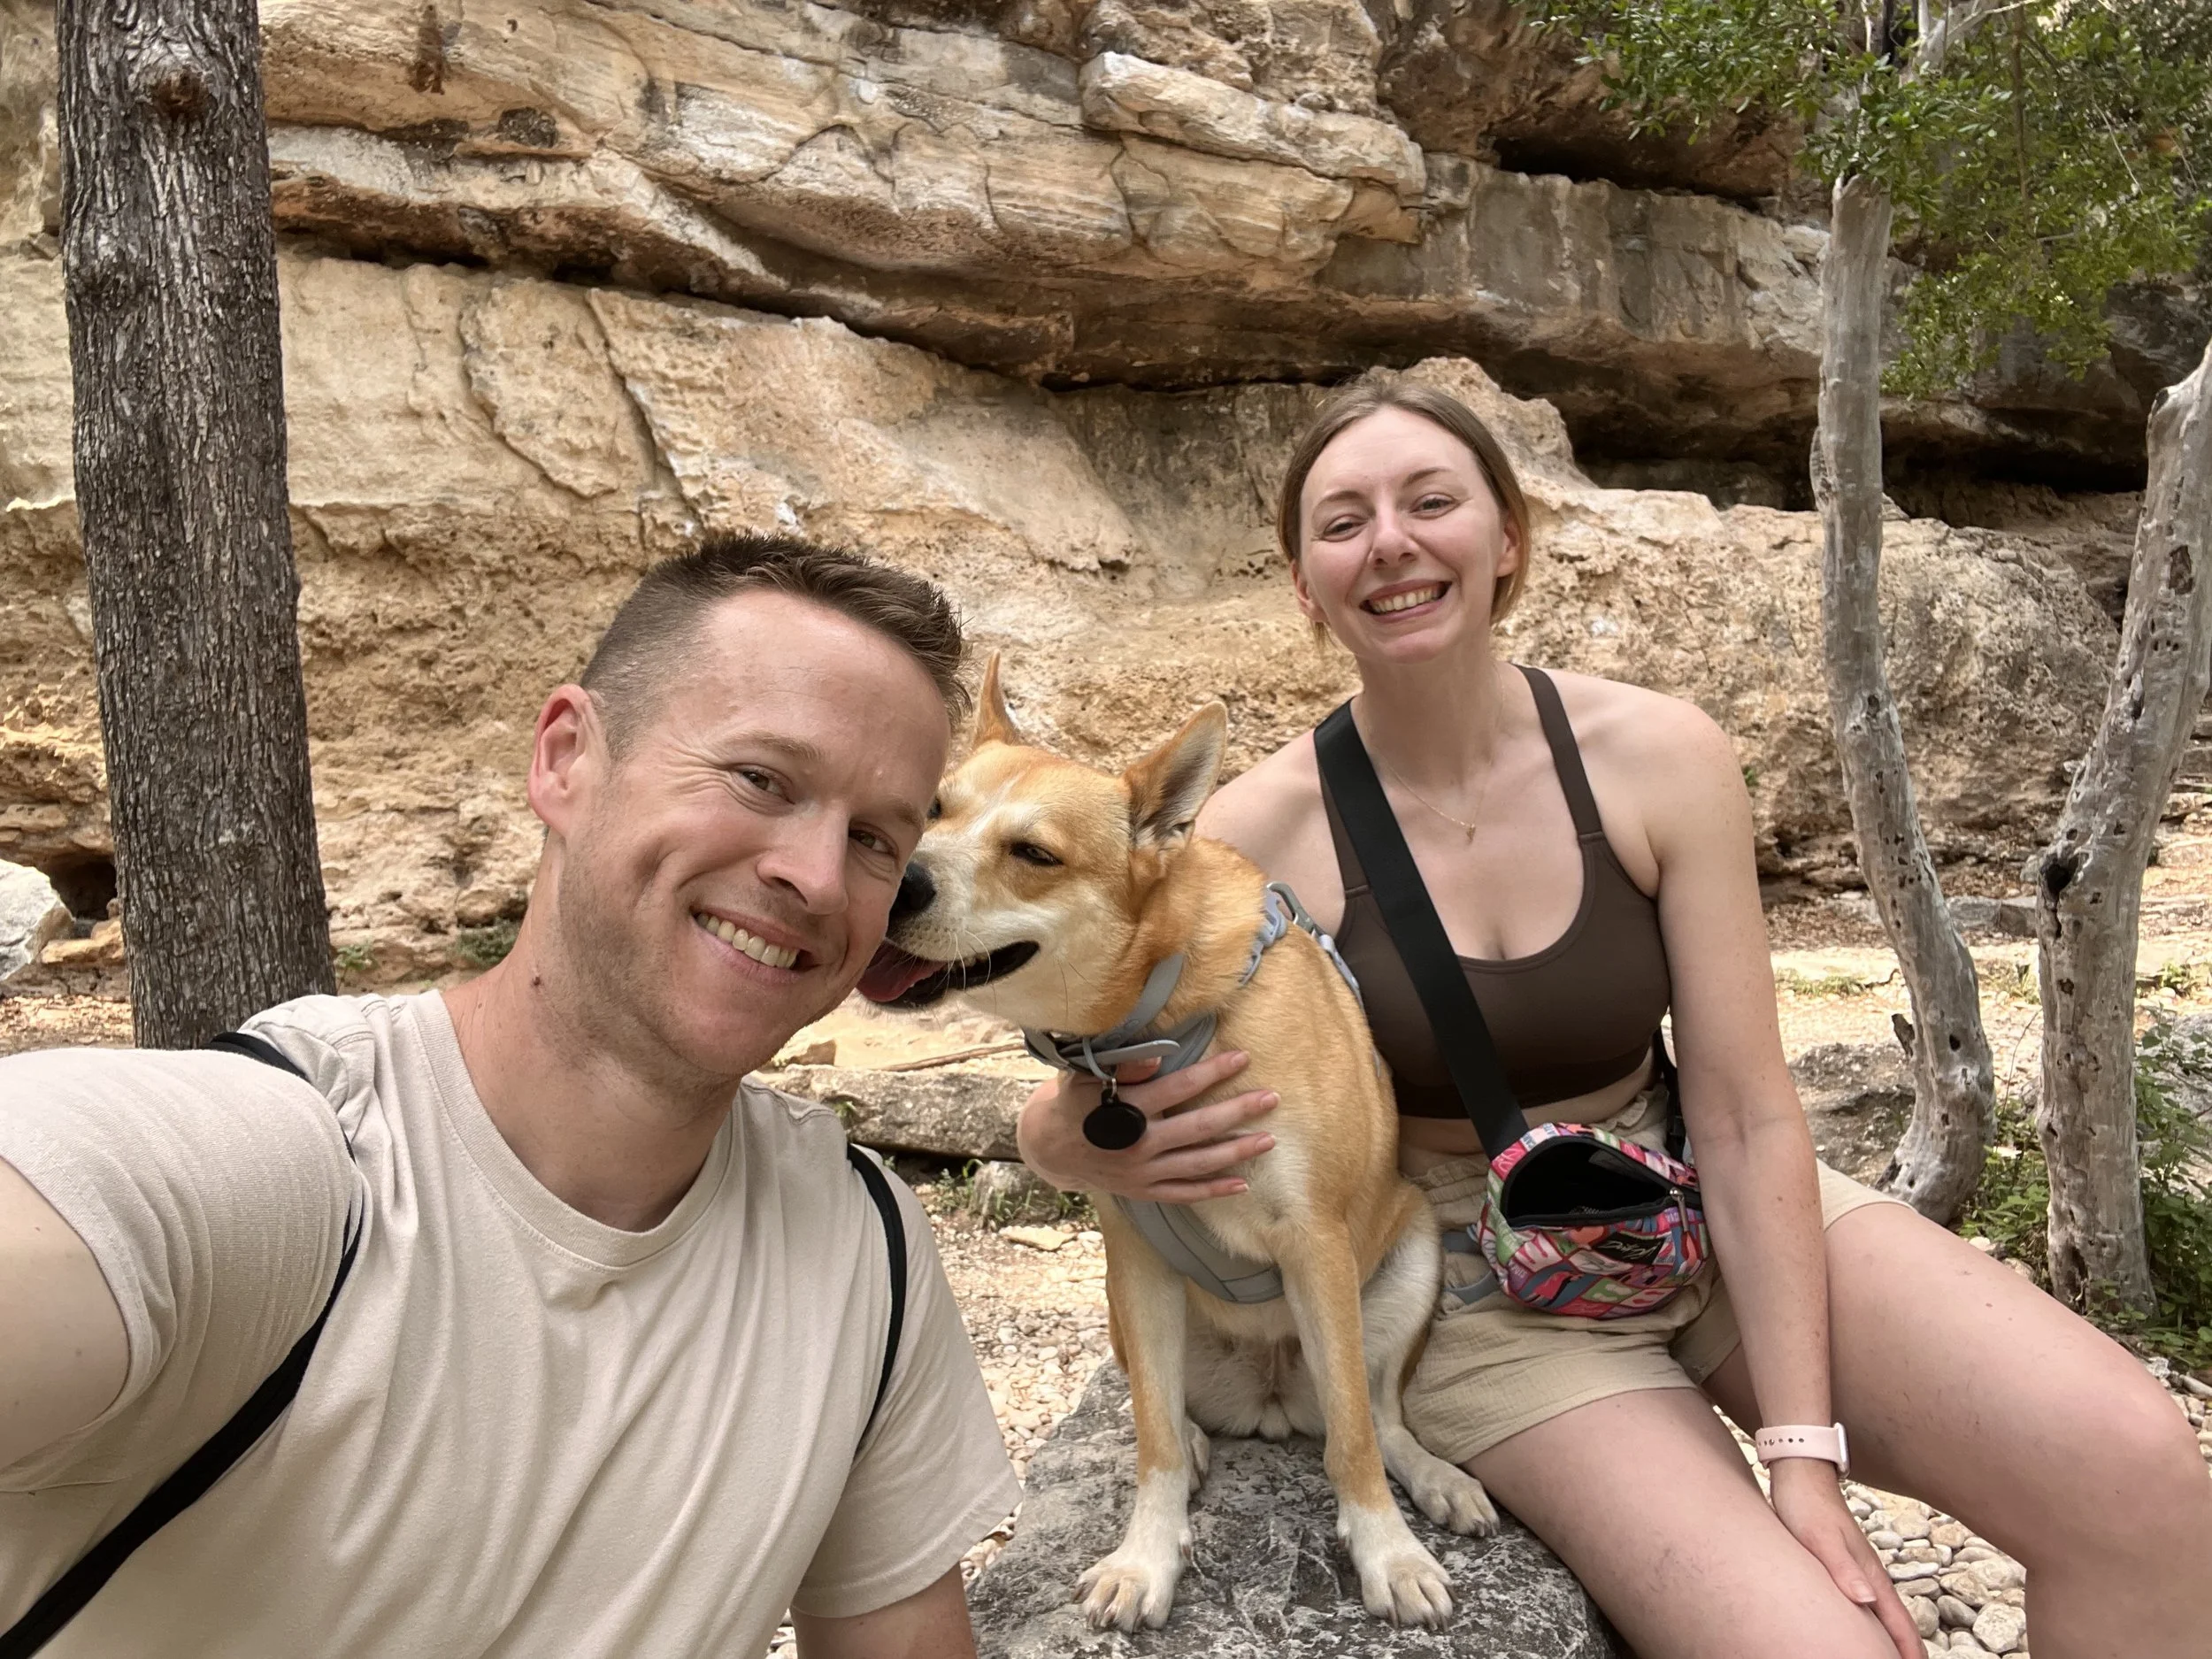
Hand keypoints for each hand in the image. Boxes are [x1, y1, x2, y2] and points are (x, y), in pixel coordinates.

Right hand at [1015, 1051, 1277, 1203]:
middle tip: (1271, 1099)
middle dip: (1237, 1112)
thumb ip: (1123, 1067)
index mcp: (1126, 1110)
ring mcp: (1143, 1172)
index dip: (1212, 1072)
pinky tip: (1242, 1184)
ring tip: (1268, 1141)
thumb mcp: (1087, 1077)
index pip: (1178, 1088)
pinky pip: (1184, 1193)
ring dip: (1235, 1152)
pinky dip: (1213, 1190)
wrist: (1052, 1147)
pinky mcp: (1144, 1191)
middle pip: (1198, 1127)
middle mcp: (1139, 1143)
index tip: (1242, 1058)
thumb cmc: (1076, 1102)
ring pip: (1198, 1163)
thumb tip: (1157, 1054)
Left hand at [1768, 1459, 1920, 1658]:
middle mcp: (1871, 1577)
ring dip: (1890, 1640)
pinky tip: (1861, 1629)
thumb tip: (1869, 1601)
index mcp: (1872, 1575)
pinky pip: (1864, 1604)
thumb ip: (1843, 1569)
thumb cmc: (1806, 1504)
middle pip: (1898, 1624)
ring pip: (1882, 1615)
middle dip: (1907, 1652)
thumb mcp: (1821, 1539)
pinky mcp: (1843, 1566)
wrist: (1799, 1472)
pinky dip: (1870, 1624)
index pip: (1901, 1624)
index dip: (1910, 1653)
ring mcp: (1858, 1571)